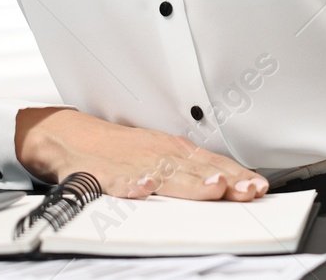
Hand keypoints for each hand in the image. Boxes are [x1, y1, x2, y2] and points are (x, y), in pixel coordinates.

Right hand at [15, 107, 270, 201]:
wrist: (68, 136)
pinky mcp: (102, 172)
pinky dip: (131, 183)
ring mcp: (131, 162)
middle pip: (195, 169)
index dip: (236, 176)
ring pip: (164, 174)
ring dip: (189, 181)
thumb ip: (192, 171)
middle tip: (246, 190)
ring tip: (210, 187)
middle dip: (223, 180)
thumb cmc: (118, 149)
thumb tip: (231, 184)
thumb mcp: (160, 155)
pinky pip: (117, 180)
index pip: (211, 164)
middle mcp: (157, 154)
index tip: (258, 187)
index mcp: (172, 151)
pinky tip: (143, 187)